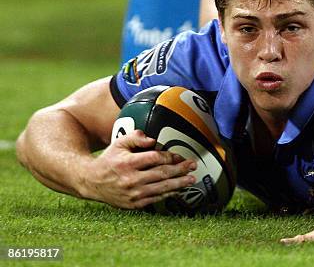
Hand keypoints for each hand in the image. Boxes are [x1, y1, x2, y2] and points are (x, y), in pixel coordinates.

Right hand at [82, 130, 196, 208]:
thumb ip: (136, 137)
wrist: (92, 182)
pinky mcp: (134, 204)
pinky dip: (169, 194)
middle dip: (180, 169)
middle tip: (193, 165)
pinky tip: (178, 189)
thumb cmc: (109, 159)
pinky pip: (156, 199)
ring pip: (162, 188)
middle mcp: (131, 179)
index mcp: (127, 163)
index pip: (155, 159)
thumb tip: (153, 140)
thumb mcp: (119, 143)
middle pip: (161, 174)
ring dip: (179, 183)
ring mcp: (133, 194)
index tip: (179, 155)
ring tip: (191, 179)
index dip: (169, 156)